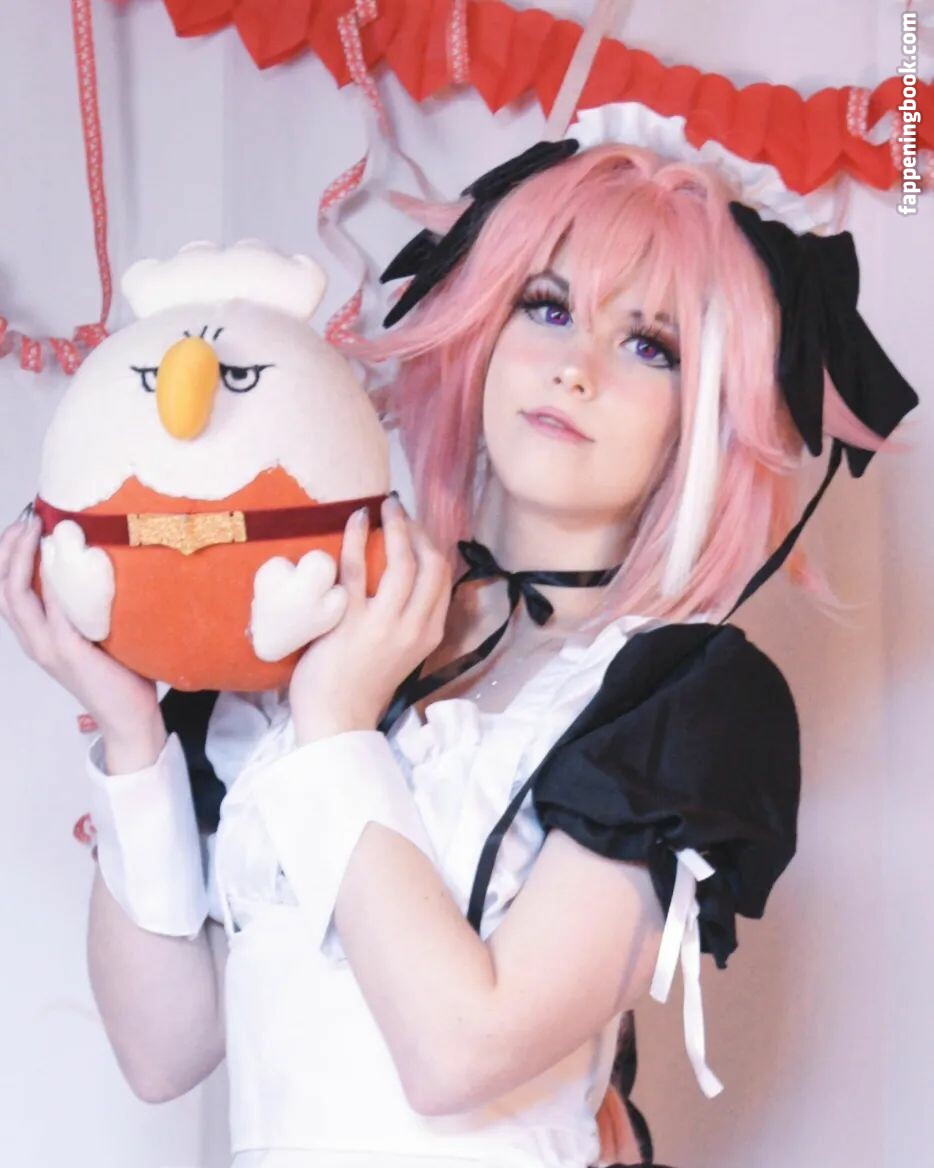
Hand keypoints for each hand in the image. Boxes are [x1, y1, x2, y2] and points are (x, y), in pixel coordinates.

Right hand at [0, 511, 161, 743]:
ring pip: (18, 596)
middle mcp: (34, 640)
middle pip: (5, 588)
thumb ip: (89, 605)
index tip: (22, 525)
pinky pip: (54, 613)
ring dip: (23, 559)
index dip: (7, 556)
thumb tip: (100, 563)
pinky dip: (53, 585)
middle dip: (9, 549)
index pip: (7, 590)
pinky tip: (59, 560)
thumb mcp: (97, 632)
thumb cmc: (120, 674)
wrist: (129, 718)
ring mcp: (48, 648)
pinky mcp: (69, 653)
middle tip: (26, 518)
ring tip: (35, 529)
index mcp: (36, 635)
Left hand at [288, 496, 451, 742]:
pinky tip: (355, 521)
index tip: (416, 527)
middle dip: (417, 530)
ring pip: (402, 562)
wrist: (336, 717)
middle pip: (430, 564)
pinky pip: (357, 569)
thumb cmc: (363, 683)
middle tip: (398, 510)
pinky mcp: (351, 622)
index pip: (444, 577)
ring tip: (383, 507)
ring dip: (395, 527)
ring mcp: (385, 625)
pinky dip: (357, 538)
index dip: (433, 544)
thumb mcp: (404, 652)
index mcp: (430, 633)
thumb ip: (410, 620)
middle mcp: (415, 627)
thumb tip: (405, 583)